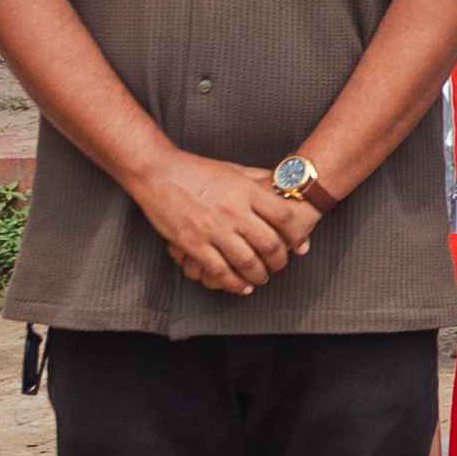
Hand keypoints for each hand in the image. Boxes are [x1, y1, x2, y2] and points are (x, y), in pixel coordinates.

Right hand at [143, 151, 316, 294]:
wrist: (158, 172)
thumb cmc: (197, 170)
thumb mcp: (234, 169)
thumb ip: (259, 179)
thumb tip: (283, 185)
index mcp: (247, 191)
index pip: (284, 216)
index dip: (296, 234)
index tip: (297, 243)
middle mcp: (234, 211)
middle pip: (269, 244)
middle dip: (279, 261)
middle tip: (279, 266)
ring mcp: (213, 229)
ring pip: (247, 262)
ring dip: (258, 275)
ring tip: (260, 278)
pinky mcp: (193, 243)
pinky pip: (219, 270)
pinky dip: (233, 283)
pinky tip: (240, 286)